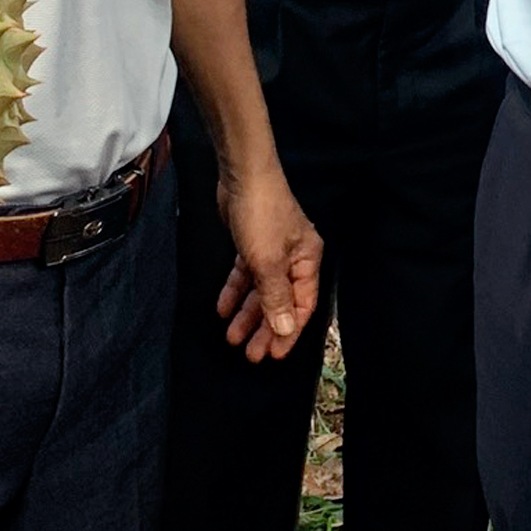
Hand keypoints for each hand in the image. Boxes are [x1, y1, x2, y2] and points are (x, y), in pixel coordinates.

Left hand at [211, 166, 323, 361]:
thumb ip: (276, 298)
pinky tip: (222, 309)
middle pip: (281, 301)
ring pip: (261, 290)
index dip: (288, 332)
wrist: (243, 176)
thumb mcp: (268, 263)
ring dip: (247, 314)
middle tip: (251, 354)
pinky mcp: (253, 244)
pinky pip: (245, 275)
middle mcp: (295, 257)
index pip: (302, 305)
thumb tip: (285, 329)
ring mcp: (273, 251)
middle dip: (265, 328)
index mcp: (308, 260)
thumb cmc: (263, 215)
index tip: (272, 355)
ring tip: (232, 338)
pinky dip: (234, 292)